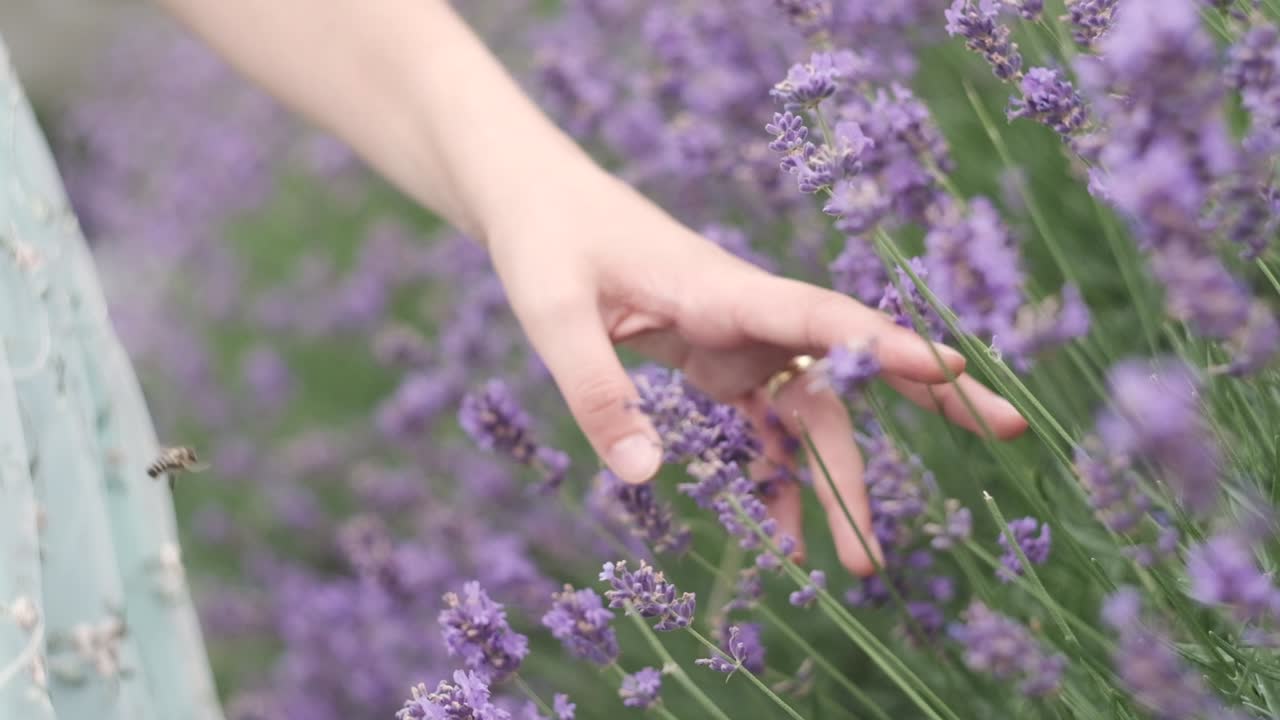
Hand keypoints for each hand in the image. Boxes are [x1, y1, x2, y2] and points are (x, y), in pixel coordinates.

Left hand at [486, 163, 1027, 576]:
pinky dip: (777, 481)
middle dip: (931, 395)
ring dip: (840, 480)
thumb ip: (596, 391)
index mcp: (720, 288)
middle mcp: (748, 315)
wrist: (537, 204)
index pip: (817, 313)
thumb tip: (645, 477)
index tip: (949, 368)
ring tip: (860, 564)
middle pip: (853, 356)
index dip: (883, 343)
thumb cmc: (546, 243)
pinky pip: (763, 428)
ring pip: (814, 410)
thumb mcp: (552, 314)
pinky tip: (782, 540)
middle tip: (1010, 431)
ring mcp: (738, 340)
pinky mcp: (718, 362)